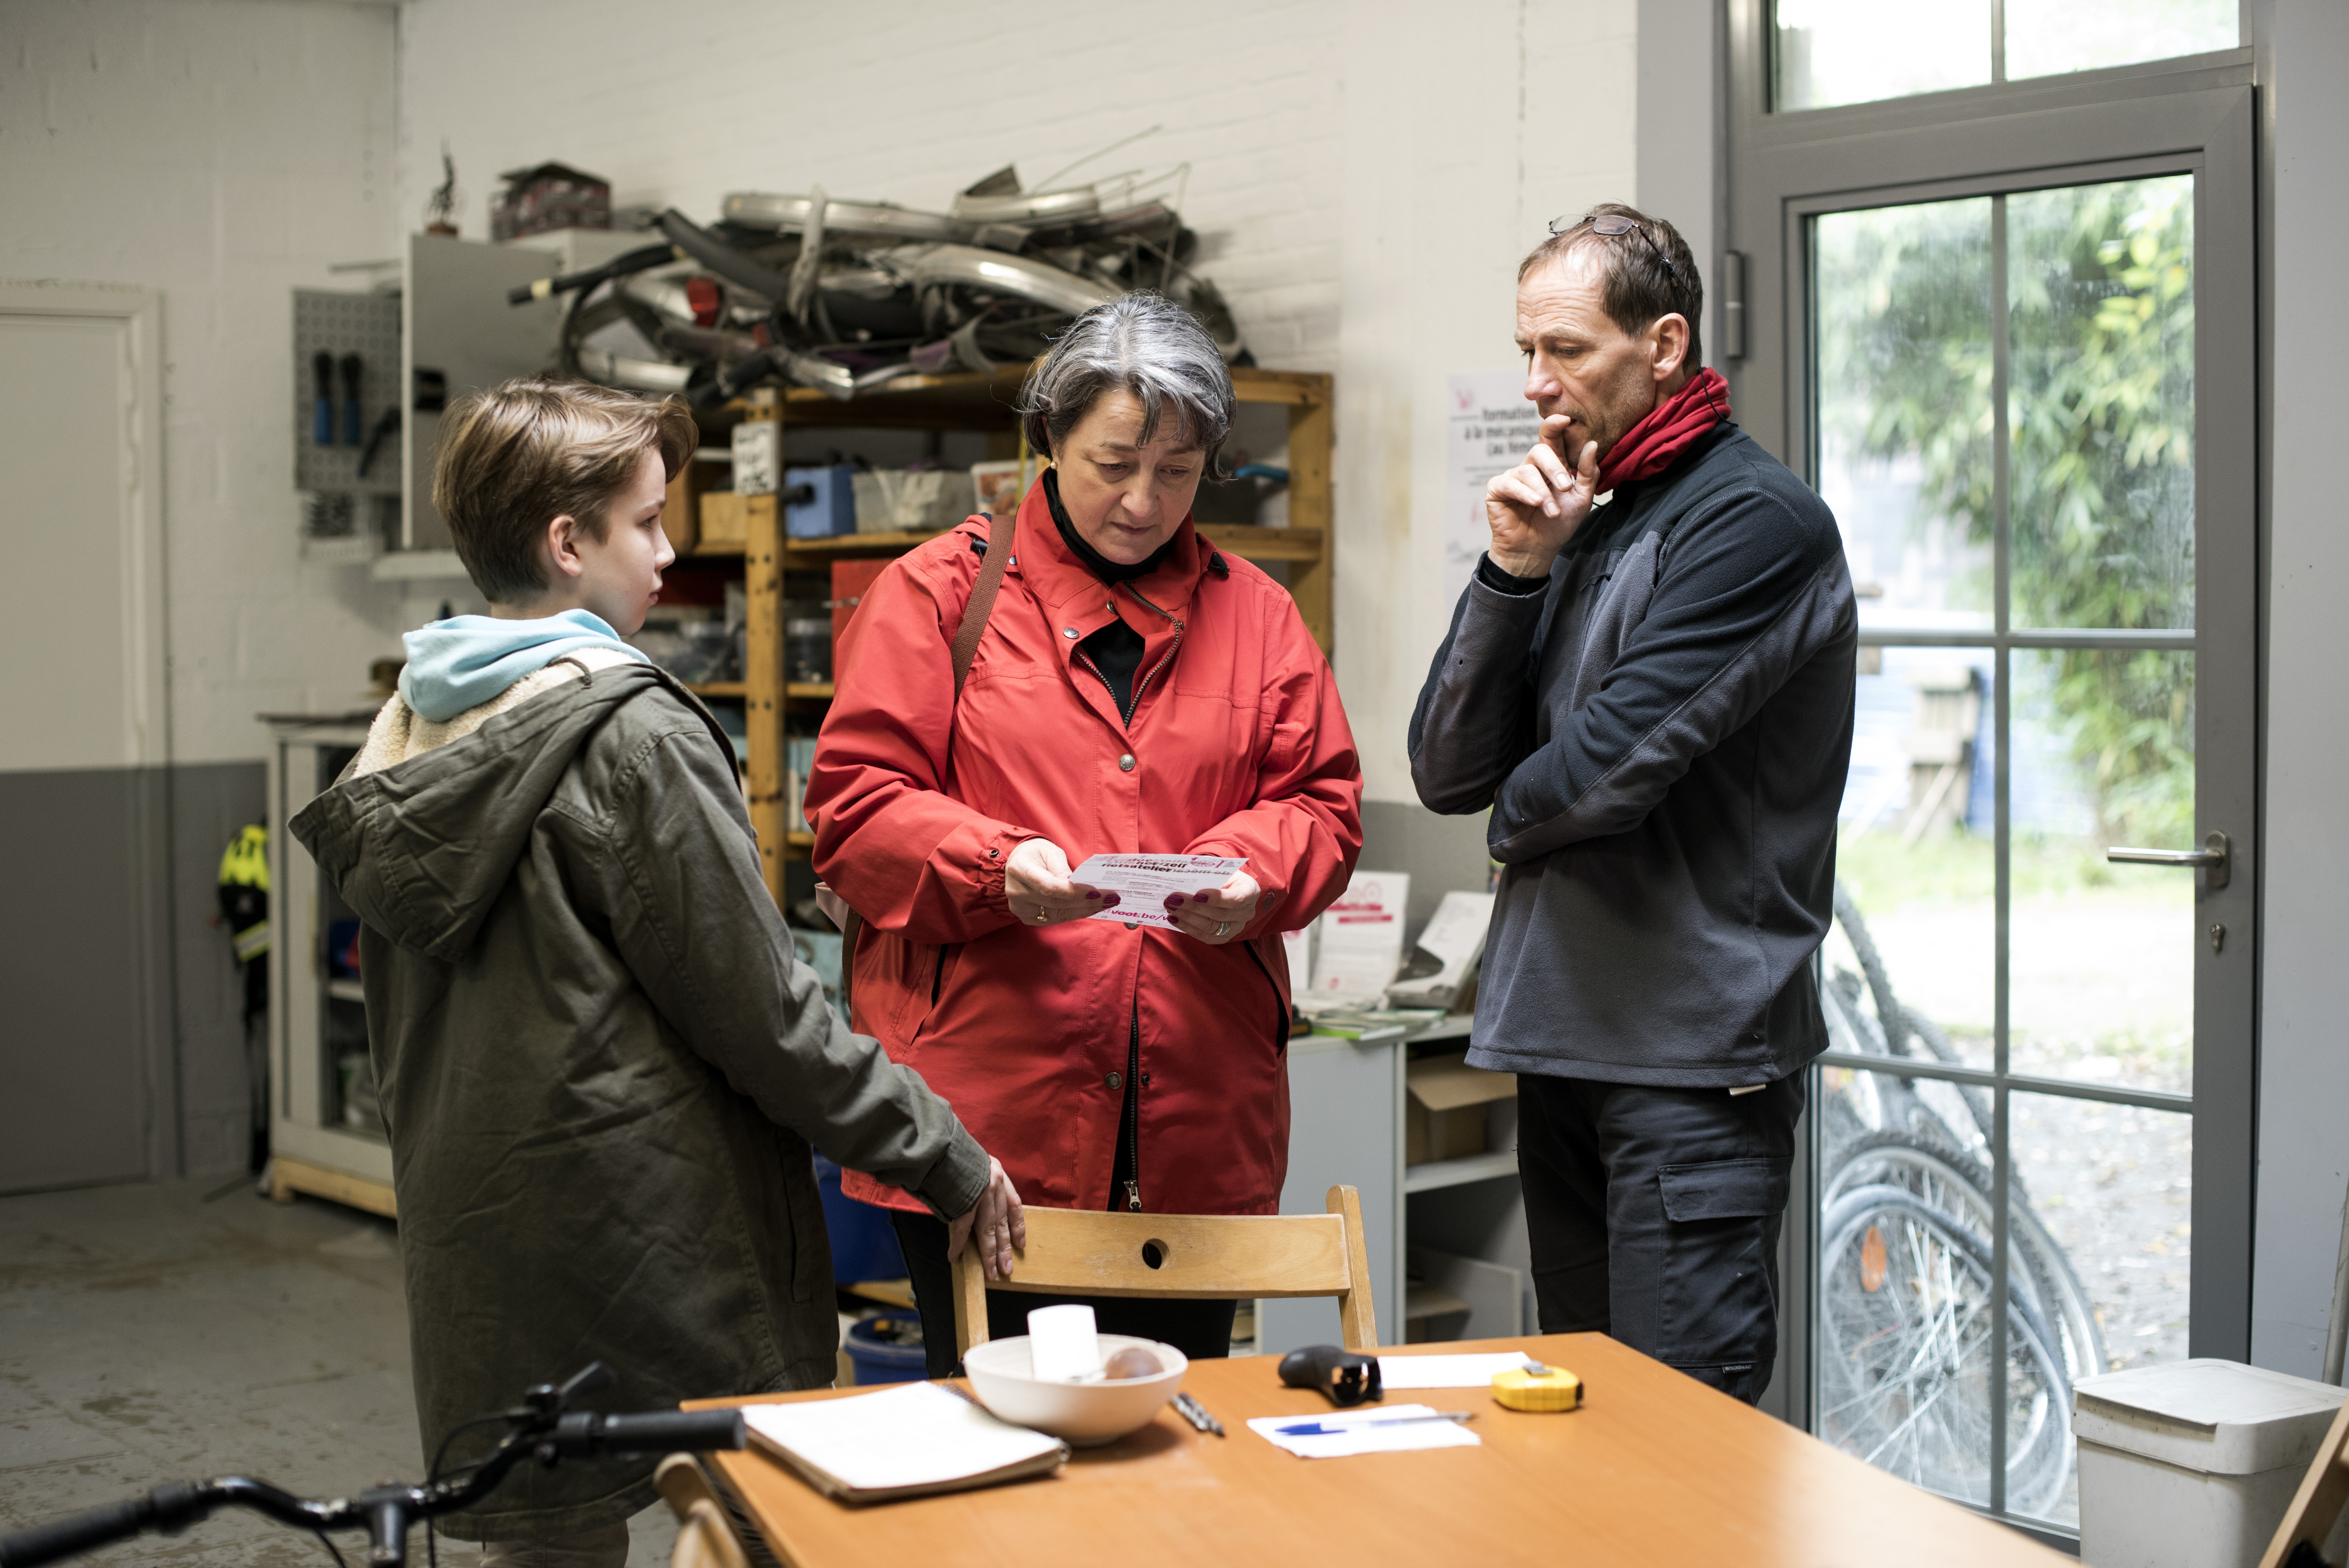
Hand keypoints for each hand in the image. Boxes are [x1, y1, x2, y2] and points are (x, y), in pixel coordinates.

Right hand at [947, 1157, 1025, 1280]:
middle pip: (1002, 1224)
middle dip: (1004, 1249)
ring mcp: (979, 1194)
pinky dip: (958, 1245)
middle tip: (1007, 1269)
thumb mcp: (974, 1162)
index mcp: (998, 1174)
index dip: (1017, 1226)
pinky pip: (962, 1230)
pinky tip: (956, 1257)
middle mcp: (993, 1185)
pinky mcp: (962, 1202)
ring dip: (989, 1254)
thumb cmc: (951, 1151)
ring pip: (987, 1231)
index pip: (1014, 1205)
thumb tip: (973, 1204)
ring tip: (992, 1272)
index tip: (1021, 1243)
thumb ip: (979, 1182)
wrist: (938, 1143)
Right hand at [1003, 837, 1107, 926]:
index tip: (1097, 892)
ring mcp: (1020, 908)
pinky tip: (1091, 909)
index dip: (1074, 892)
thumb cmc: (1036, 854)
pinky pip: (1055, 919)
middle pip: (1056, 902)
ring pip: (1058, 914)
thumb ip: (1063, 869)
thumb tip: (1079, 885)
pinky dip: (1075, 914)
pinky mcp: (1027, 917)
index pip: (1049, 886)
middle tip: (1111, 898)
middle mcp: (1016, 892)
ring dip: (1084, 910)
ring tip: (1106, 904)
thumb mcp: (1050, 852)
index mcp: (1020, 869)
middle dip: (1086, 902)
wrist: (1018, 862)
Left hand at [1165, 871, 1266, 944]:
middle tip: (1173, 899)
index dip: (1216, 898)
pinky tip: (1174, 919)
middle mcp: (1246, 913)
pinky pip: (1205, 937)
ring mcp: (1236, 928)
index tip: (1197, 894)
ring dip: (1187, 918)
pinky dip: (1187, 928)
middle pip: (1219, 914)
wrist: (1230, 888)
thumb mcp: (1221, 871)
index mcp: (1250, 891)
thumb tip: (1182, 878)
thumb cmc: (1224, 877)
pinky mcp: (1224, 937)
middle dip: (1193, 907)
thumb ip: (1207, 875)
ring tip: (1170, 908)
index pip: (1235, 899)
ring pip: (1210, 927)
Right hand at [1484, 415, 1598, 577]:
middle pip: (1540, 451)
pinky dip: (1524, 493)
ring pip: (1527, 471)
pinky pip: (1509, 483)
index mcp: (1551, 465)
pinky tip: (1534, 503)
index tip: (1566, 419)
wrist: (1536, 550)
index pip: (1552, 438)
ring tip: (1552, 512)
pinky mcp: (1497, 489)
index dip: (1556, 425)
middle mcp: (1531, 467)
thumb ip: (1588, 473)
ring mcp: (1513, 477)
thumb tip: (1592, 444)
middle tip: (1565, 488)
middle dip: (1555, 468)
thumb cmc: (1558, 525)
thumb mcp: (1581, 499)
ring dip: (1543, 493)